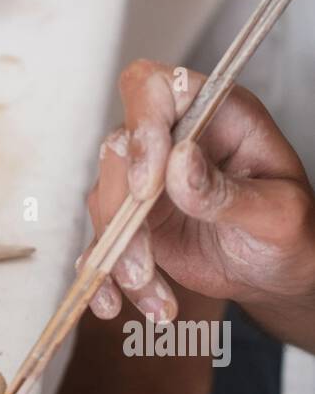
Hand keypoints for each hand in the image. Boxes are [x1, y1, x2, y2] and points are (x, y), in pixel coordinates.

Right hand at [83, 60, 314, 346]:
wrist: (277, 273)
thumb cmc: (291, 232)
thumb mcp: (277, 214)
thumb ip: (228, 191)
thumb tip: (179, 162)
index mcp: (213, 113)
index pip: (153, 88)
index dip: (140, 128)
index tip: (148, 186)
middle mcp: (172, 138)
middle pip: (117, 151)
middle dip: (124, 214)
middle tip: (144, 264)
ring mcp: (146, 178)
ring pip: (104, 202)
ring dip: (120, 256)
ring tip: (154, 298)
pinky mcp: (132, 219)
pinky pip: (102, 240)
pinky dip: (105, 276)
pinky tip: (115, 304)